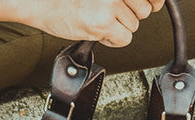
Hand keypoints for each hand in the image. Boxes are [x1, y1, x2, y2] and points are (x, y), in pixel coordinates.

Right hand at [23, 0, 164, 47]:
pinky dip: (112, 40)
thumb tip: (153, 4)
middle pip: (143, 11)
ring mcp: (111, 3)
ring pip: (133, 26)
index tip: (144, 6)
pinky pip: (124, 39)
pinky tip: (97, 31)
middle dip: (128, 16)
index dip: (148, 3)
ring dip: (118, 28)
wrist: (42, 2)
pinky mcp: (104, 22)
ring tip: (98, 19)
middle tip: (107, 13)